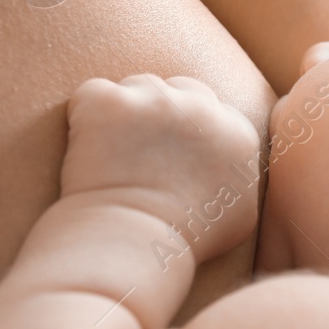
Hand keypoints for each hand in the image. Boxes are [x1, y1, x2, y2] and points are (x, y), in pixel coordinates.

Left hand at [60, 75, 260, 262]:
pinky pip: (93, 94)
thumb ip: (242, 179)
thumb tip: (234, 170)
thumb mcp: (240, 216)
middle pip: (179, 89)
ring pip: (137, 87)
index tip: (171, 153)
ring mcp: (153, 99)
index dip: (190, 129)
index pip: (213, 108)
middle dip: (162, 111)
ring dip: (126, 111)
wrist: (135, 242)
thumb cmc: (186, 240)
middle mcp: (200, 106)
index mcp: (237, 131)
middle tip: (140, 148)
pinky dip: (86, 117)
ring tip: (112, 153)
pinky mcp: (108, 101)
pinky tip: (87, 149)